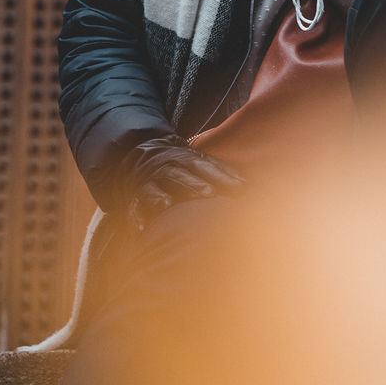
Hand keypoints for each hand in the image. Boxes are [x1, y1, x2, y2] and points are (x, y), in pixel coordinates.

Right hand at [116, 137, 243, 231]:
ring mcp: (150, 183)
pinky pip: (134, 208)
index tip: (238, 185)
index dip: (221, 174)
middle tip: (208, 193)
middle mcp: (167, 169)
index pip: (205, 165)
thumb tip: (251, 187)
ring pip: (155, 188)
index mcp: (186, 159)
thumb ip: (221, 173)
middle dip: (194, 183)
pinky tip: (142, 229)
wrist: (140, 155)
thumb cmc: (181, 166)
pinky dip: (137, 218)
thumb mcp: (198, 162)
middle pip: (181, 174)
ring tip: (167, 205)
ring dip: (161, 196)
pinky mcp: (135, 198)